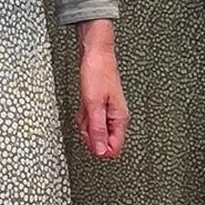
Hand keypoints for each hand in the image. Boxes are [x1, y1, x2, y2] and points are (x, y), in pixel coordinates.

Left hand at [76, 20, 128, 159]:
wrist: (95, 53)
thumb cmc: (97, 72)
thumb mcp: (93, 104)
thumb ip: (97, 129)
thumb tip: (100, 151)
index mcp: (120, 118)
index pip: (115, 148)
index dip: (99, 148)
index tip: (90, 137)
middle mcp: (116, 116)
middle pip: (104, 141)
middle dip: (90, 135)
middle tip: (86, 119)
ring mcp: (108, 111)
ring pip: (96, 131)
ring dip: (86, 124)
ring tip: (85, 109)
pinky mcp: (100, 105)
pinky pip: (91, 119)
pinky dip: (84, 116)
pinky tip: (84, 106)